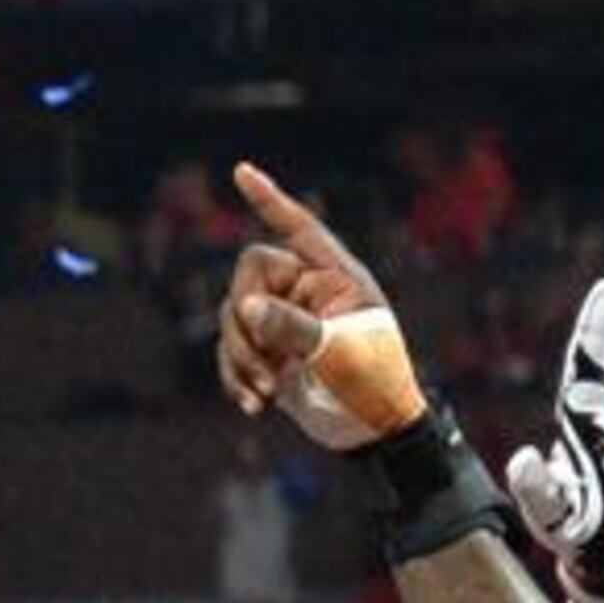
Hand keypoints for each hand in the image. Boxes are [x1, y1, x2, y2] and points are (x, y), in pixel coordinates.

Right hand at [217, 162, 422, 449]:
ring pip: (232, 320)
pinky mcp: (268, 353)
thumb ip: (291, 327)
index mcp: (337, 277)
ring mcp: (285, 322)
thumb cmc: (373, 383)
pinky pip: (231, 352)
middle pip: (248, 280)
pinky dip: (234, 377)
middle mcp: (307, 291)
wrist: (372, 430)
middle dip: (244, 324)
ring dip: (239, 360)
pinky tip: (253, 406)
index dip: (270, 201)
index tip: (241, 172)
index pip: (299, 228)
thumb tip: (241, 309)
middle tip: (263, 366)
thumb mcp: (337, 353)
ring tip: (263, 394)